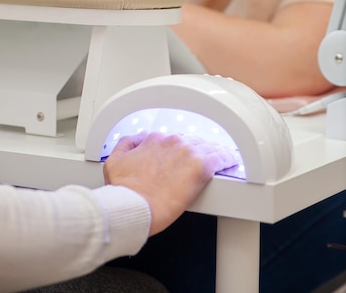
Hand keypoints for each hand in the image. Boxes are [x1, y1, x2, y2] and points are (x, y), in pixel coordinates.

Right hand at [103, 131, 237, 235]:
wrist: (133, 206)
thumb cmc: (124, 190)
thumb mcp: (114, 160)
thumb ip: (127, 143)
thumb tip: (138, 138)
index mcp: (155, 139)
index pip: (175, 140)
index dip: (181, 150)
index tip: (184, 158)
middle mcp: (172, 141)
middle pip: (193, 142)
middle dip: (198, 151)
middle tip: (202, 162)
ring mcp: (188, 152)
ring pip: (208, 147)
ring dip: (214, 153)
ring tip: (222, 160)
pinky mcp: (201, 166)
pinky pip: (221, 158)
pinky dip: (227, 159)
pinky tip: (231, 162)